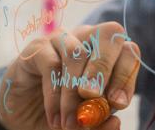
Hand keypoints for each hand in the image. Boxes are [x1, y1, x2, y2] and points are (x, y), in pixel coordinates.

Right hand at [0, 22, 140, 129]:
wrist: (25, 119)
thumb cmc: (63, 116)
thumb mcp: (86, 124)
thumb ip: (101, 123)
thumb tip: (115, 121)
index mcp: (108, 55)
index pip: (129, 52)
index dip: (127, 75)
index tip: (118, 104)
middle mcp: (88, 40)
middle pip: (109, 34)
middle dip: (104, 69)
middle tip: (93, 98)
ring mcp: (62, 40)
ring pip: (77, 52)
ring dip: (74, 91)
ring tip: (71, 121)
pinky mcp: (38, 48)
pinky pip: (51, 64)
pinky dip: (55, 95)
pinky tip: (55, 117)